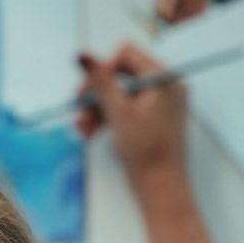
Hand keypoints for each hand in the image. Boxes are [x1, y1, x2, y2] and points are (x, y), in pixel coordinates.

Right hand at [75, 44, 187, 198]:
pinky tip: (91, 132)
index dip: (102, 71)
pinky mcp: (150, 118)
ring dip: (97, 109)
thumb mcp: (118, 112)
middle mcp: (163, 87)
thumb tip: (83, 55)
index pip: (125, 55)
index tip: (87, 92)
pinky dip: (106, 118)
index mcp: (163, 79)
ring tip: (84, 128)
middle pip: (119, 75)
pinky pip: (123, 108)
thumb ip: (100, 81)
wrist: (161, 187)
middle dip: (96, 94)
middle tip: (80, 110)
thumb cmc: (147, 152)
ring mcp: (158, 103)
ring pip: (117, 94)